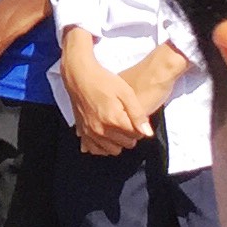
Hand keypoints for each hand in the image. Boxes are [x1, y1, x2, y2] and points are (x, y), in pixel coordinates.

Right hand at [62, 30, 154, 155]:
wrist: (79, 76)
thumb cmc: (104, 81)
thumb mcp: (126, 92)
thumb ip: (138, 114)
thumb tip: (148, 133)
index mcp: (114, 119)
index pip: (136, 135)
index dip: (140, 127)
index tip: (136, 118)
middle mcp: (101, 130)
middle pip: (126, 144)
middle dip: (130, 135)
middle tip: (127, 121)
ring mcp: (90, 132)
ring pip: (113, 150)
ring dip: (118, 142)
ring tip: (117, 128)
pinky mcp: (82, 132)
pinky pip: (95, 150)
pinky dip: (102, 147)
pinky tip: (105, 137)